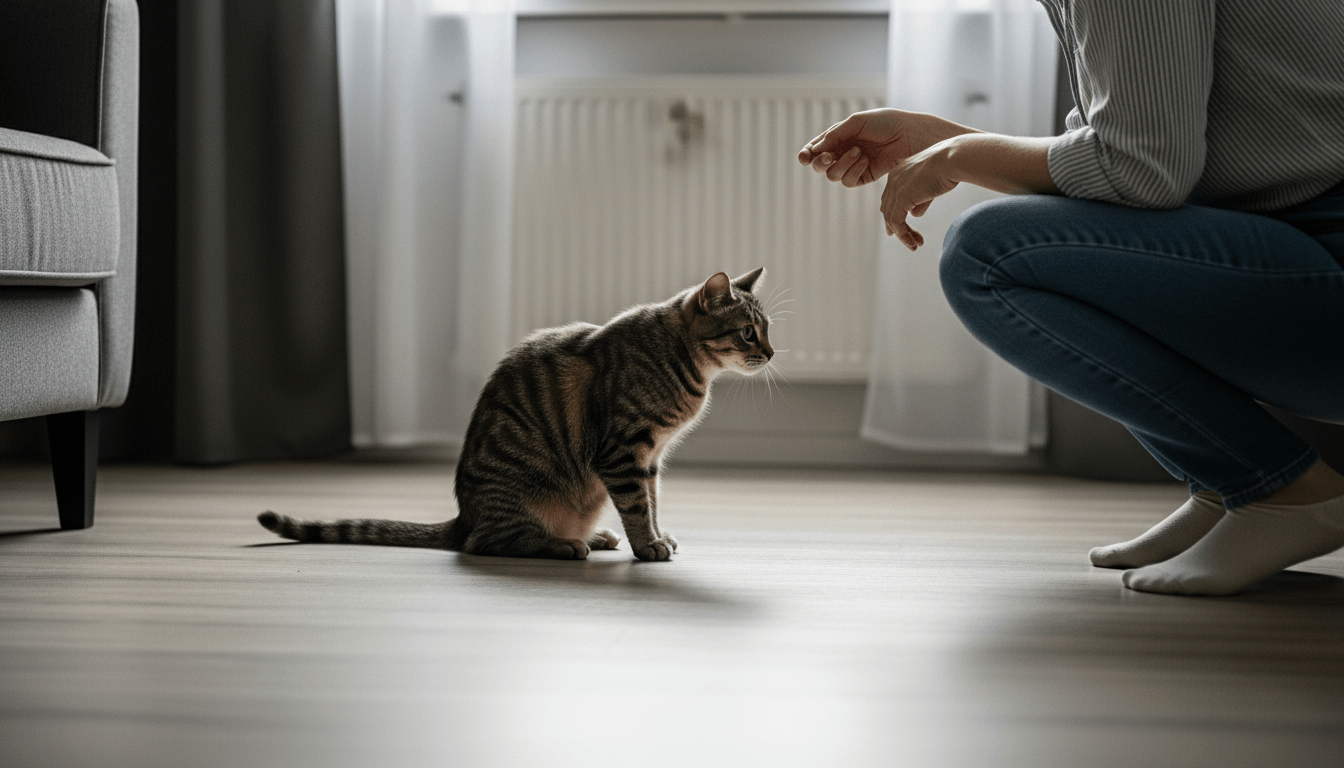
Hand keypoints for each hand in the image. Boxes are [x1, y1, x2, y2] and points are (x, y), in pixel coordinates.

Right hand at [797, 109, 917, 187]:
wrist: (909, 135)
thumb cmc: (885, 123)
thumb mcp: (856, 122)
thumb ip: (834, 135)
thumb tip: (815, 150)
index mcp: (838, 137)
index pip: (816, 148)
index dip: (807, 154)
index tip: (803, 158)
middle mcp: (842, 152)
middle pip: (819, 166)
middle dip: (820, 163)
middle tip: (827, 157)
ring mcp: (852, 166)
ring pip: (833, 175)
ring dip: (842, 164)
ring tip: (858, 152)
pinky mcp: (864, 177)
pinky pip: (848, 181)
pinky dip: (854, 170)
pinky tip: (865, 160)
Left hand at [880, 141, 959, 250]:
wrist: (954, 159)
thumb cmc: (949, 167)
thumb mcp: (931, 186)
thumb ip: (921, 200)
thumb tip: (915, 215)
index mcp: (899, 172)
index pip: (891, 199)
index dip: (894, 215)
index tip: (903, 230)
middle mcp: (893, 179)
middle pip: (888, 209)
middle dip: (897, 228)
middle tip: (909, 242)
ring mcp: (895, 188)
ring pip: (891, 219)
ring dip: (902, 235)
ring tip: (915, 246)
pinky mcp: (901, 198)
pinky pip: (896, 222)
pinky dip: (903, 235)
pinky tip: (913, 243)